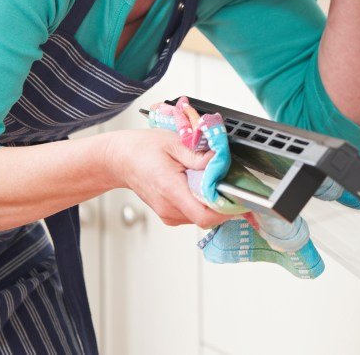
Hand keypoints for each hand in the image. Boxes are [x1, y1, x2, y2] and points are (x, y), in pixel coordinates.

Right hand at [105, 127, 234, 228]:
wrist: (120, 159)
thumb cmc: (143, 149)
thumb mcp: (174, 142)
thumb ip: (198, 154)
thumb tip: (219, 161)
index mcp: (170, 189)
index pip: (205, 215)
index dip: (226, 210)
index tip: (239, 197)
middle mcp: (169, 208)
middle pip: (207, 217)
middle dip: (223, 202)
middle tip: (228, 181)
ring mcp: (168, 214)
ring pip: (202, 217)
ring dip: (212, 202)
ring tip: (210, 180)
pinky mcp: (169, 215)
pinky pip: (193, 214)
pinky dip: (202, 202)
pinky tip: (198, 185)